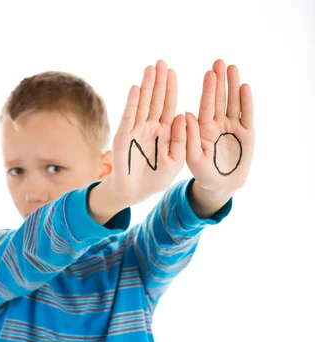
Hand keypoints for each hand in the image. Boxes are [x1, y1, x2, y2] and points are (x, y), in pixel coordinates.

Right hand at [107, 59, 185, 206]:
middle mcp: (151, 127)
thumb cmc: (157, 178)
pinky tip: (136, 89)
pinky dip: (132, 103)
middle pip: (156, 100)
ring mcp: (137, 130)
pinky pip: (129, 117)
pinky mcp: (124, 136)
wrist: (135, 192)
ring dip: (146, 86)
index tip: (173, 72)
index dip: (171, 89)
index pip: (169, 106)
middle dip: (159, 82)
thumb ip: (180, 140)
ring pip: (143, 104)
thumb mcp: (176, 161)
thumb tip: (184, 115)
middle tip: (162, 62)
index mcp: (165, 131)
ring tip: (150, 68)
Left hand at [185, 59, 254, 197]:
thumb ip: (189, 138)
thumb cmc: (203, 174)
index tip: (208, 73)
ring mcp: (233, 127)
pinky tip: (245, 87)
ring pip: (233, 103)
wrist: (220, 186)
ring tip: (233, 68)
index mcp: (203, 128)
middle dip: (220, 81)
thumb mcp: (192, 158)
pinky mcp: (247, 134)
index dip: (207, 90)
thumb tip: (186, 114)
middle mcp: (218, 124)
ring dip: (233, 86)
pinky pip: (247, 115)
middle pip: (220, 99)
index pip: (205, 105)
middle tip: (219, 62)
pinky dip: (246, 102)